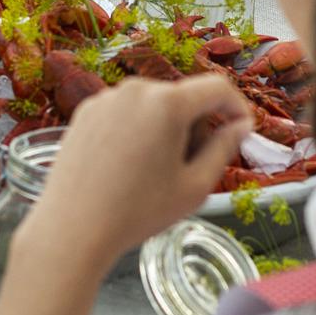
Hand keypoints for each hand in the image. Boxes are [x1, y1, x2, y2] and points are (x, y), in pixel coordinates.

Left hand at [15, 73, 251, 280]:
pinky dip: (137, 130)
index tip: (242, 128)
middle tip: (193, 166)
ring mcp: (106, 97)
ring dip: (166, 128)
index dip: (237, 106)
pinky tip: (127, 167)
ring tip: (155, 172)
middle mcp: (135, 89)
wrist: (72, 227)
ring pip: (153, 105)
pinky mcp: (85, 110)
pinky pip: (125, 112)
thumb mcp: (195, 186)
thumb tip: (240, 126)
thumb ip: (224, 148)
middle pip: (183, 97)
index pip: (217, 87)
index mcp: (167, 103)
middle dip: (197, 125)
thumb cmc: (137, 211)